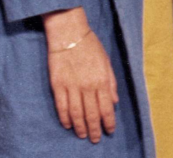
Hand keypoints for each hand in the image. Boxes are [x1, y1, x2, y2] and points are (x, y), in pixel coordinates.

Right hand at [43, 8, 117, 142]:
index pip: (106, 107)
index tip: (110, 130)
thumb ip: (111, 83)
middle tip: (96, 139)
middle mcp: (87, 86)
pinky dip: (65, 118)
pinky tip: (68, 125)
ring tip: (82, 135)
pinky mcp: (57, 85)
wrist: (69, 34)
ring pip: (76, 114)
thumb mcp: (107, 62)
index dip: (108, 121)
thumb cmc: (91, 46)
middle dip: (94, 129)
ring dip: (80, 127)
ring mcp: (71, 86)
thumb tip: (115, 101)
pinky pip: (61, 106)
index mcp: (102, 80)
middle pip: (91, 114)